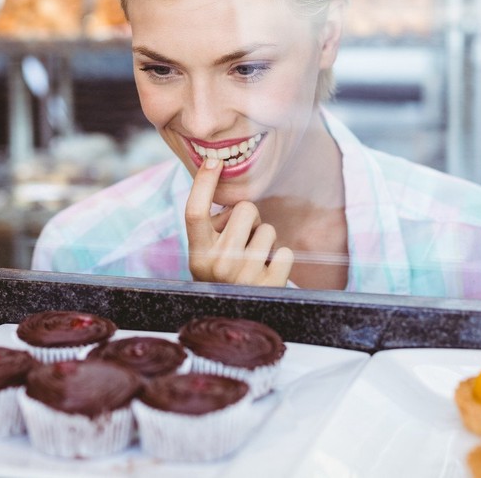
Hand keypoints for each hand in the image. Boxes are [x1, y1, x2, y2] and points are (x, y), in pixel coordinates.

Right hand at [185, 158, 293, 285]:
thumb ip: (211, 226)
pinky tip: (269, 272)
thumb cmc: (223, 277)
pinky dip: (281, 259)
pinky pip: (286, 251)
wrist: (238, 319)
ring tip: (255, 260)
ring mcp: (243, 276)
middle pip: (244, 209)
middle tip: (242, 241)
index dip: (203, 183)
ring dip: (265, 241)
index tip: (213, 160)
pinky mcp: (270, 286)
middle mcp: (216, 265)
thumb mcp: (206, 255)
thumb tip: (220, 177)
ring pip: (268, 229)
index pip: (194, 211)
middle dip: (249, 219)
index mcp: (198, 254)